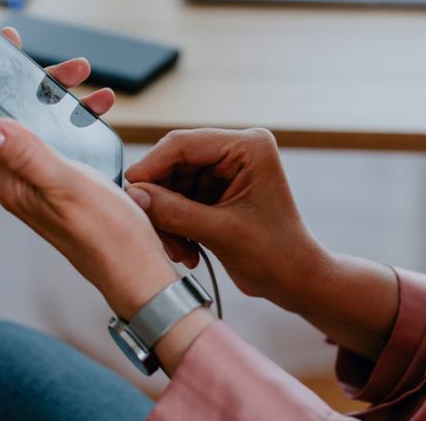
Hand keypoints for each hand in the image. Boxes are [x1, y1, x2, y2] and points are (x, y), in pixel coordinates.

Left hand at [0, 27, 178, 318]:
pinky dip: (80, 116)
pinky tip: (102, 108)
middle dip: (30, 80)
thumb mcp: (66, 188)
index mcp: (9, 180)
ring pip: (39, 121)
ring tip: (88, 77)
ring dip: (59, 95)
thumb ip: (26, 154)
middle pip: (8, 114)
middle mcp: (19, 177)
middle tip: (59, 61)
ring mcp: (43, 177)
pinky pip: (64, 136)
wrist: (138, 272)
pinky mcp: (66, 178)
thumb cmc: (106, 237)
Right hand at [124, 128, 330, 304]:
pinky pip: (181, 199)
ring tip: (177, 251)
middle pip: (175, 164)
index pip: (184, 144)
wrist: (296, 281)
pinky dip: (177, 225)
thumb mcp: (221, 232)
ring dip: (168, 218)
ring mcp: (227, 170)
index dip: (152, 167)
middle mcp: (236, 151)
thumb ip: (174, 211)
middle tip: (152, 229)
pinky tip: (185, 251)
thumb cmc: (275, 255)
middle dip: (160, 199)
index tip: (130, 192)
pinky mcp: (219, 190)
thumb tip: (134, 194)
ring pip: (174, 184)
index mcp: (247, 147)